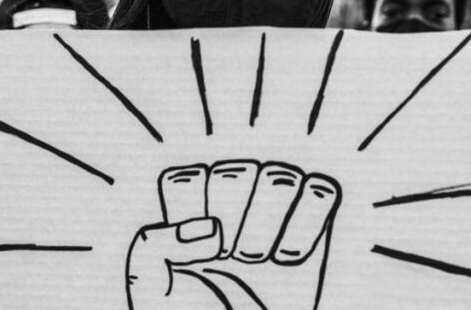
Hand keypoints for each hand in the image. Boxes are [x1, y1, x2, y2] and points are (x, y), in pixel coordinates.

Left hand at [126, 160, 340, 309]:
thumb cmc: (192, 309)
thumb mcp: (149, 281)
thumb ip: (152, 244)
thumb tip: (212, 228)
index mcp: (187, 199)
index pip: (189, 179)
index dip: (191, 221)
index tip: (192, 258)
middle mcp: (230, 192)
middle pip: (233, 173)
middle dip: (229, 226)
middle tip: (228, 260)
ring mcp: (273, 203)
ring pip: (279, 176)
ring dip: (266, 226)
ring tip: (256, 261)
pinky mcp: (313, 220)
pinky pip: (321, 190)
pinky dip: (307, 227)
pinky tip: (288, 260)